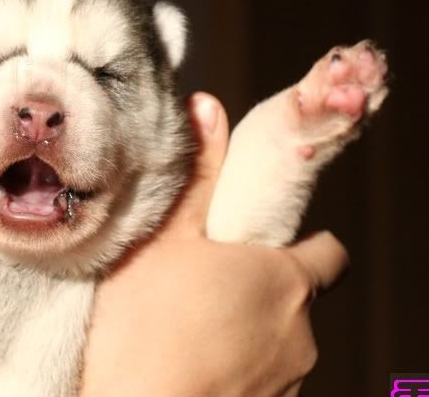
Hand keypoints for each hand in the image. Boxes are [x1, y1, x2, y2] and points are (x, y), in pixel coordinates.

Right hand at [80, 92, 347, 396]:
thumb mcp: (167, 238)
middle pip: (298, 298)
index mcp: (285, 280)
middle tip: (207, 283)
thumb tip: (208, 107)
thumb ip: (198, 175)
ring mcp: (288, 381)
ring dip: (250, 331)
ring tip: (192, 326)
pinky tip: (192, 362)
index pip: (329, 253)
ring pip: (279, 342)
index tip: (265, 246)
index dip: (305, 245)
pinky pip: (263, 379)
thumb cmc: (146, 324)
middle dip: (264, 288)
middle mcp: (301, 334)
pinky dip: (238, 368)